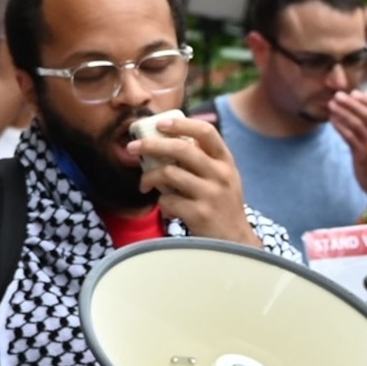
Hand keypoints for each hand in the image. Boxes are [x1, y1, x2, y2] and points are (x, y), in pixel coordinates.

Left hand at [131, 115, 255, 243]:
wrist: (234, 241)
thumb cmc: (220, 205)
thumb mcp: (221, 178)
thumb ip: (201, 161)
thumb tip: (161, 142)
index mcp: (226, 162)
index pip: (206, 132)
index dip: (181, 124)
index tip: (160, 124)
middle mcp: (221, 175)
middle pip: (181, 149)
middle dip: (151, 145)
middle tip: (132, 147)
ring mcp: (212, 194)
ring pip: (168, 173)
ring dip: (149, 178)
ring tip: (145, 185)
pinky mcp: (200, 214)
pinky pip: (167, 200)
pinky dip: (160, 203)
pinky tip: (166, 208)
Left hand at [328, 87, 366, 192]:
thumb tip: (358, 113)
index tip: (354, 93)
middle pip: (366, 114)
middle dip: (350, 103)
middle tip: (337, 96)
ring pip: (356, 123)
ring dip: (342, 112)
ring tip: (331, 105)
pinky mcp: (361, 154)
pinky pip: (349, 136)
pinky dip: (339, 126)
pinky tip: (331, 121)